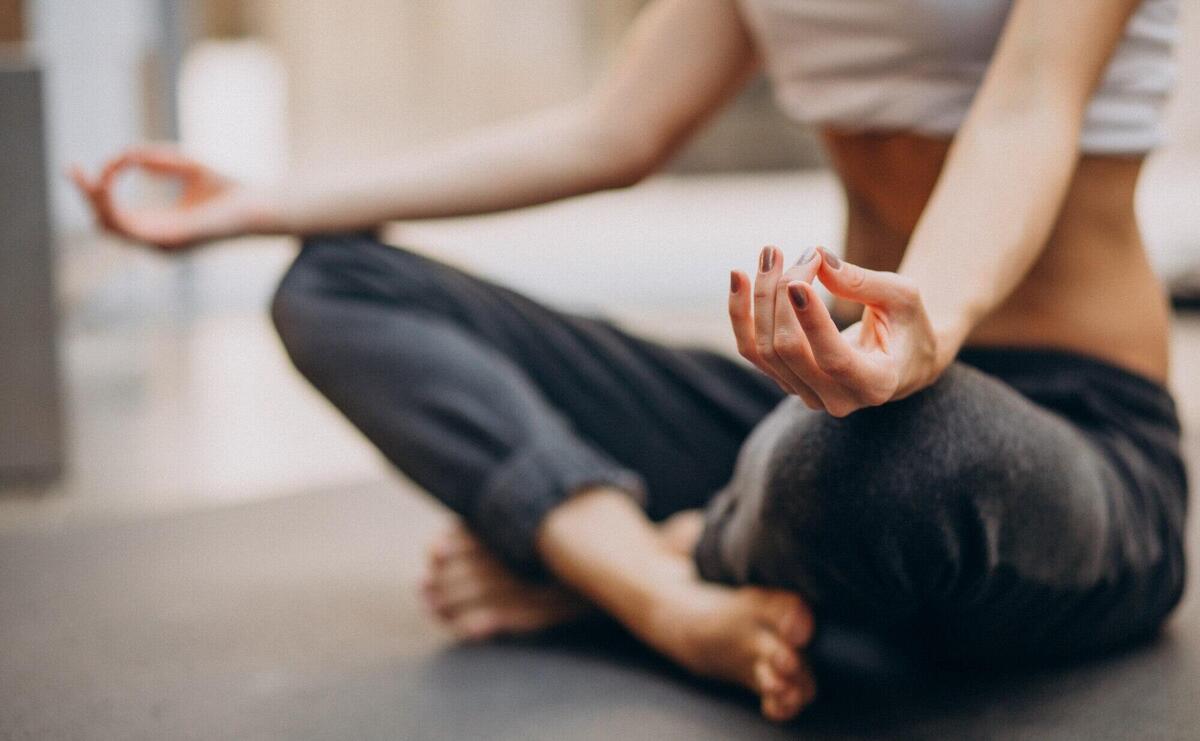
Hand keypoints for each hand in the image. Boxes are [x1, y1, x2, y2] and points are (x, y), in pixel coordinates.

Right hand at [69, 146, 259, 249]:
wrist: (259, 202)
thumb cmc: (228, 186)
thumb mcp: (184, 164)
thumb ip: (154, 160)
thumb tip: (124, 155)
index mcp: (160, 227)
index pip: (116, 215)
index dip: (99, 191)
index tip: (100, 163)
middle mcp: (158, 240)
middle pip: (106, 223)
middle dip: (87, 196)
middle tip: (72, 169)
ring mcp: (164, 244)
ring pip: (111, 227)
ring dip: (95, 199)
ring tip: (89, 174)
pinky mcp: (172, 239)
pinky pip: (129, 227)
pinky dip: (113, 204)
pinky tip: (108, 181)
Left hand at [728, 246, 941, 416]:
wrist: (902, 356)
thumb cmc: (907, 323)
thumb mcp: (902, 297)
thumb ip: (863, 282)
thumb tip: (820, 259)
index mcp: (876, 383)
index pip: (834, 359)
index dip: (811, 321)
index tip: (798, 282)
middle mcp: (837, 399)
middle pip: (788, 350)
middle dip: (783, 296)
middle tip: (801, 254)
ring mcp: (806, 393)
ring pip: (764, 349)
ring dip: (760, 297)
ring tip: (772, 253)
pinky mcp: (784, 380)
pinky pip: (751, 349)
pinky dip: (741, 313)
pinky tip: (739, 277)